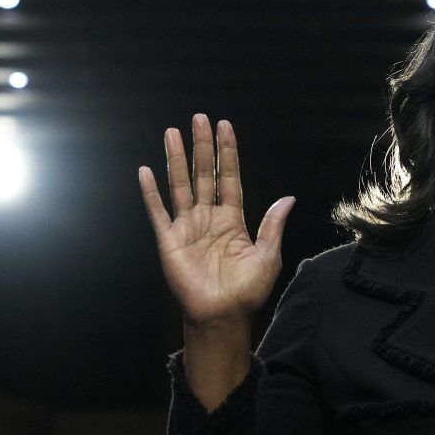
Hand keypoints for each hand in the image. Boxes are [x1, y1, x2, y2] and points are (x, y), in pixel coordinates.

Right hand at [139, 114, 294, 329]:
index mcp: (232, 219)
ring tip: (171, 132)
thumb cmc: (247, 290)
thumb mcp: (267, 255)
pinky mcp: (169, 240)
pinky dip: (150, 191)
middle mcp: (208, 217)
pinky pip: (158, 211)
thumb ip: (272, 225)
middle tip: (199, 118)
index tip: (224, 126)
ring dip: (175, 158)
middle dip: (202, 146)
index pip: (229, 177)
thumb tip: (288, 198)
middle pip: (204, 173)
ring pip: (180, 184)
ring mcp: (187, 227)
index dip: (227, 152)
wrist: (222, 316)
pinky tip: (145, 170)